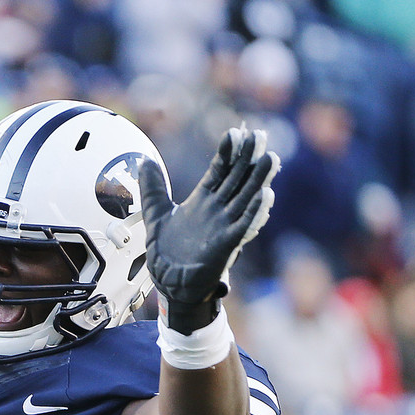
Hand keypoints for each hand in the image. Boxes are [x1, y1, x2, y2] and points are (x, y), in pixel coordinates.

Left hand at [139, 126, 278, 332]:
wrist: (170, 282)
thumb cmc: (168, 250)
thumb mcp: (156, 214)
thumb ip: (152, 189)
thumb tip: (145, 161)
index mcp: (204, 200)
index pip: (220, 170)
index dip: (227, 152)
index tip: (236, 132)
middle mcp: (218, 210)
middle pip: (238, 179)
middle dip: (248, 158)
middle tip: (260, 134)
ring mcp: (225, 226)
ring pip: (246, 198)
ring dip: (259, 180)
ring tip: (270, 158)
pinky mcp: (227, 245)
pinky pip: (244, 226)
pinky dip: (255, 212)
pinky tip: (266, 195)